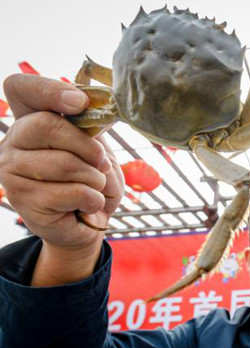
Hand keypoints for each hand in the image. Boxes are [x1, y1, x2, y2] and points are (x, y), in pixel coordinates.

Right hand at [0, 74, 123, 253]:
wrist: (89, 222)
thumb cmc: (93, 180)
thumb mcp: (97, 149)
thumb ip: (91, 129)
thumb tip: (88, 106)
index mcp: (31, 119)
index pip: (20, 88)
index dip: (50, 89)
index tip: (80, 102)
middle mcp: (13, 141)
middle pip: (46, 125)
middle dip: (87, 146)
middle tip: (103, 163)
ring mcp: (11, 170)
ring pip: (64, 163)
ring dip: (95, 179)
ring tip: (96, 188)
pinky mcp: (22, 199)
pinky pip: (71, 192)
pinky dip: (94, 199)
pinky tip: (89, 204)